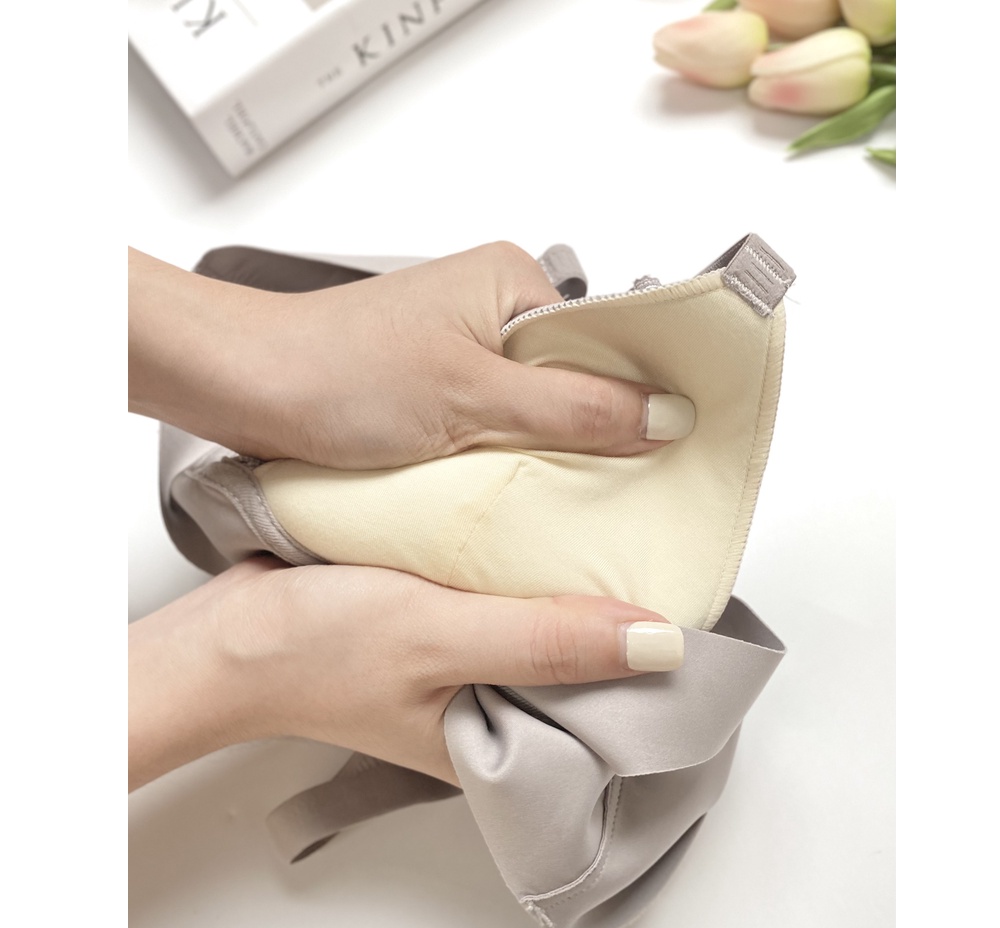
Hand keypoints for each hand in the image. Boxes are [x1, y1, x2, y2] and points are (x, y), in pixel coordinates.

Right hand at [128, 558, 684, 790]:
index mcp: (500, 748)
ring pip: (550, 634)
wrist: (229, 630)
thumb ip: (547, 642)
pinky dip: (531, 577)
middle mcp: (492, 715)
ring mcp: (468, 672)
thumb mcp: (443, 639)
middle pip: (587, 675)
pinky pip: (510, 605)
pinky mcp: (447, 631)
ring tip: (627, 542)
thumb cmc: (315, 652)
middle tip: (672, 564)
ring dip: (578, 594)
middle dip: (626, 628)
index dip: (659, 678)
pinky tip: (551, 538)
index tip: (704, 624)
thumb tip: (658, 643)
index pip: (609, 721)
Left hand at [129, 242, 686, 469]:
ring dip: (552, 452)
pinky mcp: (443, 392)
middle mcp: (496, 312)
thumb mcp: (473, 397)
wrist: (247, 389)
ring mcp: (468, 353)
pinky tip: (519, 491)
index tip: (676, 445)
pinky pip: (504, 427)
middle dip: (599, 431)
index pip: (612, 337)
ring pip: (542, 409)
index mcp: (513, 283)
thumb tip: (666, 415)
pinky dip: (514, 460)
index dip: (645, 393)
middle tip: (624, 486)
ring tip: (570, 496)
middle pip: (581, 377)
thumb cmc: (338, 372)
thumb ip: (574, 408)